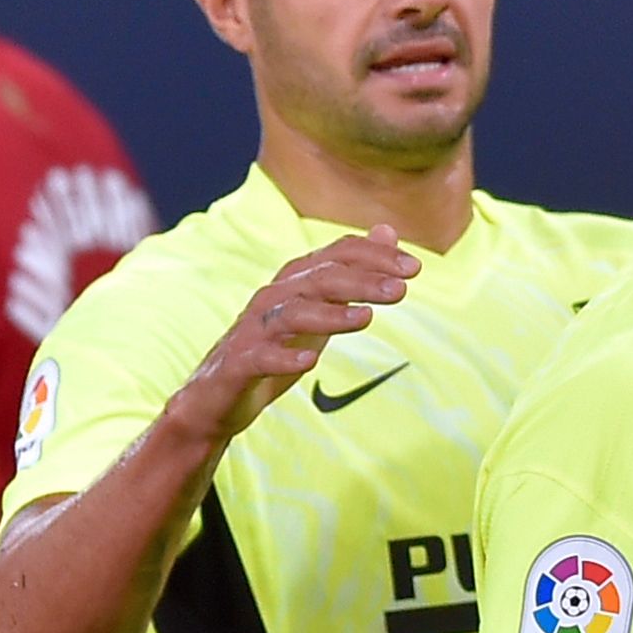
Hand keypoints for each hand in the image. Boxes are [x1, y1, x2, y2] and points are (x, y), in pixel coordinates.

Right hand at [168, 225, 416, 442]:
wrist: (217, 399)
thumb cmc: (273, 348)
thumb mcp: (321, 308)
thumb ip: (353, 274)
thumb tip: (389, 233)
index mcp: (293, 283)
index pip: (335, 256)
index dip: (373, 256)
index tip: (415, 267)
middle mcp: (272, 299)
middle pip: (319, 279)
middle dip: (361, 281)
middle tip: (401, 290)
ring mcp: (254, 331)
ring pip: (292, 312)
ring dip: (330, 314)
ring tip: (366, 318)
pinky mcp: (239, 365)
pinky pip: (261, 357)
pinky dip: (285, 357)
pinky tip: (310, 360)